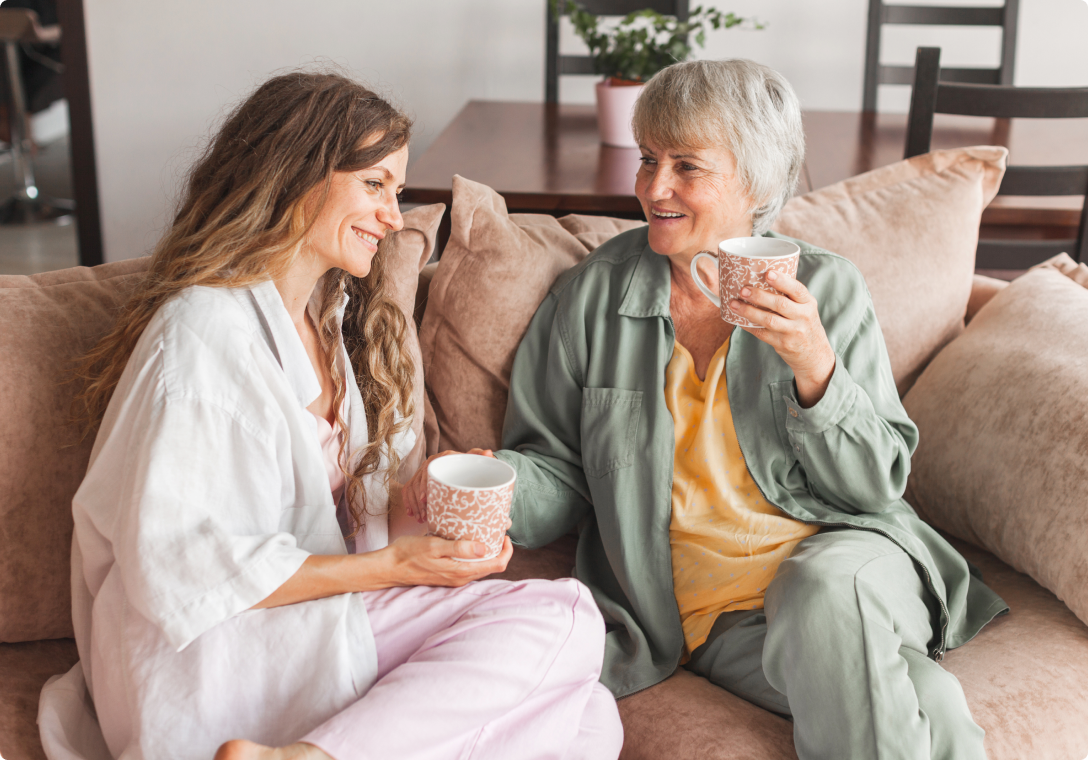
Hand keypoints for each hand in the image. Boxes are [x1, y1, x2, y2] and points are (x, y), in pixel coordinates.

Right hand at [381, 534, 512, 586]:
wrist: (389, 567)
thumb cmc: (408, 554)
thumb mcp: (433, 546)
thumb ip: (458, 548)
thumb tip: (483, 548)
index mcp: (462, 572)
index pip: (497, 565)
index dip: (506, 550)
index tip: (503, 533)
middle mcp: (461, 578)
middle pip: (492, 566)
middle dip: (498, 548)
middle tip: (495, 528)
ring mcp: (454, 578)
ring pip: (481, 565)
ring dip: (487, 551)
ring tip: (484, 531)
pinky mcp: (447, 574)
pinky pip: (469, 565)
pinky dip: (474, 554)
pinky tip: (468, 540)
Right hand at [403, 448, 495, 523]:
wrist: (466, 468)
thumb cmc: (472, 467)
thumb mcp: (476, 463)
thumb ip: (481, 458)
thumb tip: (488, 452)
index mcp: (444, 456)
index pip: (429, 471)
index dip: (425, 486)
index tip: (425, 500)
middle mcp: (431, 461)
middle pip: (418, 481)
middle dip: (419, 500)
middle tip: (424, 515)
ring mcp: (423, 470)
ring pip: (412, 488)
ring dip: (415, 505)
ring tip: (421, 519)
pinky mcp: (418, 478)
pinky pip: (408, 490)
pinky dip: (408, 502)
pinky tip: (412, 515)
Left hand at [728, 269, 836, 407]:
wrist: (815, 354)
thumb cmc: (805, 325)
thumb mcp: (806, 308)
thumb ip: (790, 296)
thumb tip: (760, 279)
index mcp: (808, 303)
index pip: (797, 289)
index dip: (782, 281)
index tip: (768, 273)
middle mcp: (803, 317)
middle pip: (780, 304)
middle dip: (759, 296)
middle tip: (743, 290)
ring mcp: (793, 332)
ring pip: (769, 320)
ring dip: (749, 311)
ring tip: (734, 304)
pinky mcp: (783, 344)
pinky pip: (762, 333)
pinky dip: (748, 326)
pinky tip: (738, 320)